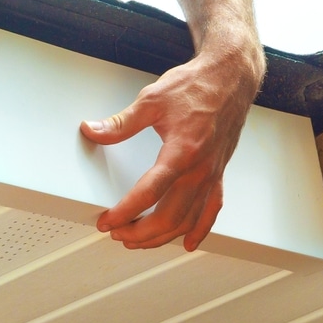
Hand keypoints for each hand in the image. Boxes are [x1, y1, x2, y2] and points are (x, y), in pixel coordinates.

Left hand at [80, 39, 263, 250]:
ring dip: (162, 236)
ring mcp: (212, 174)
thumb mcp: (151, 100)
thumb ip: (120, 123)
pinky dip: (199, 230)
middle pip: (170, 216)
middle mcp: (200, 169)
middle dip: (140, 232)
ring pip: (188, 220)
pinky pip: (211, 210)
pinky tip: (186, 243)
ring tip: (137, 241)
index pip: (149, 192)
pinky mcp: (219, 173)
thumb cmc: (194, 86)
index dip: (126, 212)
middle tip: (116, 234)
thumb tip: (92, 131)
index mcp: (181, 152)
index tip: (107, 221)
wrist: (231, 78)